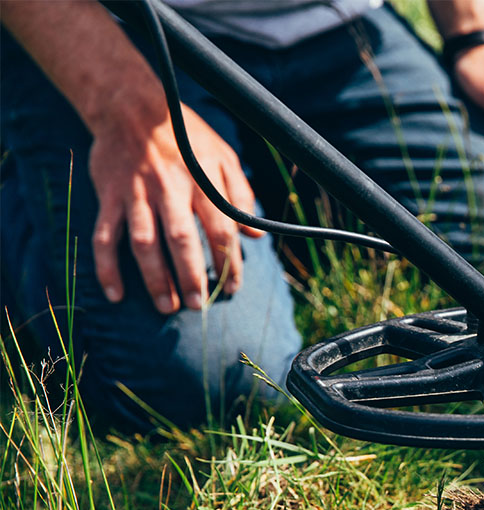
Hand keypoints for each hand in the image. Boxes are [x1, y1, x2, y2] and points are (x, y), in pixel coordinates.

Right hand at [89, 103, 262, 313]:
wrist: (130, 105)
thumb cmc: (185, 133)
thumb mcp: (224, 155)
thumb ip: (241, 194)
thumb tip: (255, 234)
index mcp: (202, 181)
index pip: (221, 230)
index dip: (229, 262)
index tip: (231, 287)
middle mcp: (169, 189)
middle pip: (182, 240)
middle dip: (191, 276)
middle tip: (198, 305)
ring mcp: (136, 193)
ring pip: (144, 242)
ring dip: (154, 278)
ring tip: (166, 306)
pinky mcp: (110, 196)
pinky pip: (104, 236)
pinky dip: (107, 266)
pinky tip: (116, 293)